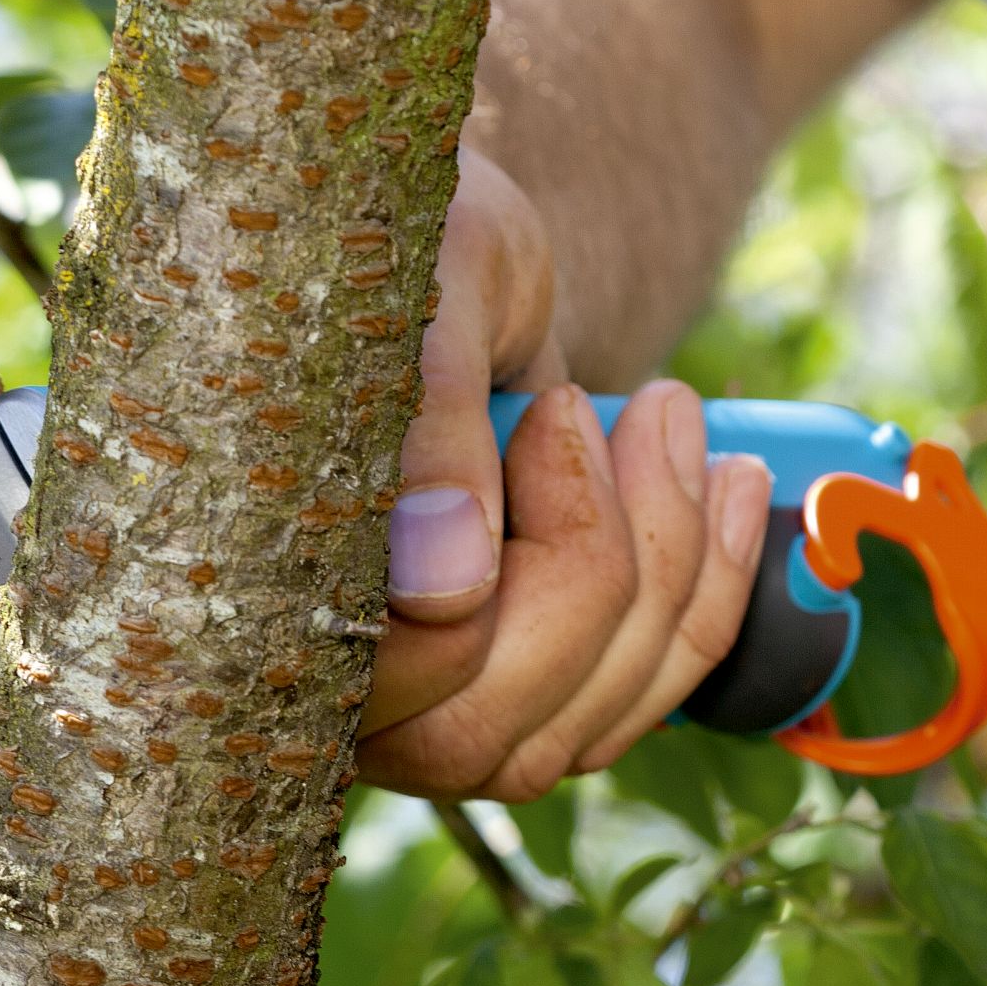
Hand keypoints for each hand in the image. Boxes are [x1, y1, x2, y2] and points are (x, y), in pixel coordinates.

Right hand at [353, 151, 774, 801]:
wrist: (435, 249)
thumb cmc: (404, 255)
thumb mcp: (423, 303)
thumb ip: (428, 431)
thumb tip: (445, 590)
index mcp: (253, 587)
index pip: (404, 666)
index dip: (510, 562)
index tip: (552, 408)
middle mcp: (321, 689)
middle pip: (486, 735)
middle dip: (606, 569)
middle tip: (648, 405)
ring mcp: (419, 716)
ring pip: (570, 733)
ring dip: (674, 575)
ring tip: (682, 421)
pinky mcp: (509, 702)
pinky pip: (628, 709)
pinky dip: (710, 600)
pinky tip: (733, 489)